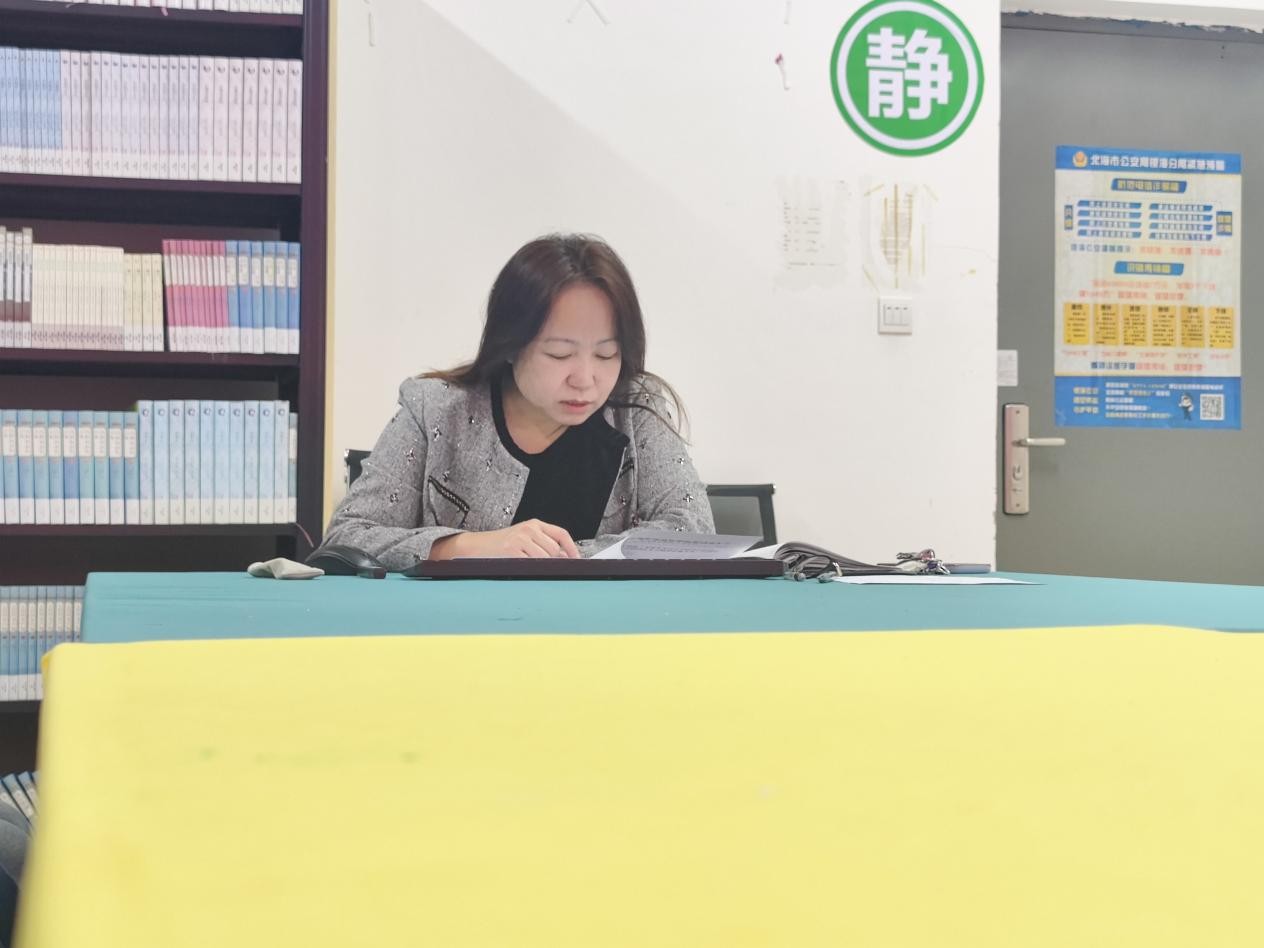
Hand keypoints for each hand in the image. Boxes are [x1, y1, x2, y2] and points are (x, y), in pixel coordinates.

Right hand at [430, 519, 579, 559]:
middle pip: (554, 549)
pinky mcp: (512, 549)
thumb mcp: (524, 538)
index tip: (577, 560)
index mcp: (534, 524)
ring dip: (543, 566)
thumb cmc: (501, 545)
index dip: (572, 548)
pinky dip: (533, 569)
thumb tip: (563, 559)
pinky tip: (525, 569)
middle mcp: (529, 528)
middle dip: (555, 561)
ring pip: (545, 557)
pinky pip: (531, 563)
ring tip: (531, 568)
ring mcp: (520, 538)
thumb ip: (543, 545)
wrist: (476, 546)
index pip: (561, 534)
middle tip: (549, 569)